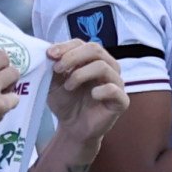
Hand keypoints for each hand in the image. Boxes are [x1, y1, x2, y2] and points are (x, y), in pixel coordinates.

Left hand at [41, 38, 128, 170]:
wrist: (73, 128)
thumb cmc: (66, 102)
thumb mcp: (54, 83)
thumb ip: (53, 67)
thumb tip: (50, 52)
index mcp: (92, 59)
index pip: (82, 44)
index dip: (66, 47)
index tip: (50, 54)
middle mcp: (107, 67)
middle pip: (95, 49)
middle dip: (73, 56)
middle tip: (58, 69)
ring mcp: (116, 83)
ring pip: (103, 66)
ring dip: (81, 74)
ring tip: (68, 86)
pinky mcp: (121, 101)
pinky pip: (114, 89)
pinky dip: (100, 91)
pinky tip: (92, 96)